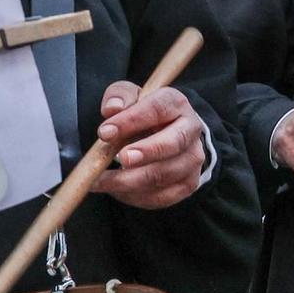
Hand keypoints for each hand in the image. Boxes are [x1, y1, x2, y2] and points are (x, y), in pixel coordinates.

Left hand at [91, 81, 206, 208]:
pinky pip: (162, 196)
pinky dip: (136, 196)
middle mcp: (191, 130)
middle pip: (172, 143)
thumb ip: (120, 96)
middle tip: (121, 158)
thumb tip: (112, 108)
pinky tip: (117, 190)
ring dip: (130, 181)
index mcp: (176, 104)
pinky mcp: (188, 184)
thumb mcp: (130, 96)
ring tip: (102, 181)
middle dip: (146, 152)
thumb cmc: (143, 114)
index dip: (131, 121)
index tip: (105, 132)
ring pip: (164, 174)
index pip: (156, 109)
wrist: (165, 134)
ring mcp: (192, 159)